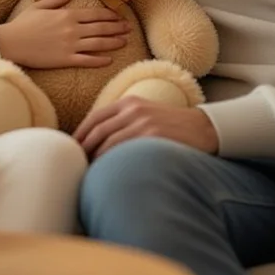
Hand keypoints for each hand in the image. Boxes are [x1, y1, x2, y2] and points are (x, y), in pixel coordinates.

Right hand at [0, 0, 130, 68]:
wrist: (10, 42)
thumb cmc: (23, 24)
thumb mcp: (40, 5)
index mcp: (67, 15)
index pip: (95, 14)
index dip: (110, 16)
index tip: (120, 17)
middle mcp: (72, 29)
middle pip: (101, 28)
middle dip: (117, 28)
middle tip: (129, 29)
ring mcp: (70, 45)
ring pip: (98, 44)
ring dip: (113, 42)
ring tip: (125, 42)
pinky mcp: (65, 59)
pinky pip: (86, 60)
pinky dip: (99, 60)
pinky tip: (109, 60)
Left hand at [74, 97, 218, 159]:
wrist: (203, 129)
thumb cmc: (171, 127)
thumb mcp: (146, 115)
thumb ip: (124, 121)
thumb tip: (97, 142)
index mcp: (130, 102)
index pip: (95, 117)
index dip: (80, 134)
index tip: (71, 148)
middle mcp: (134, 109)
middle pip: (97, 130)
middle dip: (82, 148)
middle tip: (75, 164)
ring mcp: (142, 122)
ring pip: (107, 142)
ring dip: (94, 158)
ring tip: (87, 172)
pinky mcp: (152, 135)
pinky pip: (122, 150)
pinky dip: (110, 161)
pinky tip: (106, 172)